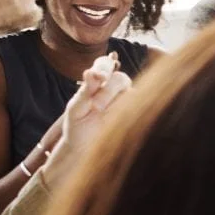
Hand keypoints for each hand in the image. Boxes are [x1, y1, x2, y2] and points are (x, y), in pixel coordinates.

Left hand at [40, 53, 133, 187]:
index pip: (104, 63)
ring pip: (131, 93)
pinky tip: (115, 122)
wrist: (86, 150)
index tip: (99, 77)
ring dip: (117, 105)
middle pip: (121, 78)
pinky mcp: (137, 112)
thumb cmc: (77, 127)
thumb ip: (85, 91)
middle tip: (96, 107)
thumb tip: (90, 72)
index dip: (104, 67)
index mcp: (97, 81)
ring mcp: (126, 99)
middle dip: (107, 92)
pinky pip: (139, 107)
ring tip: (103, 118)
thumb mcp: (76, 109)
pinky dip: (128, 113)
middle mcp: (113, 87)